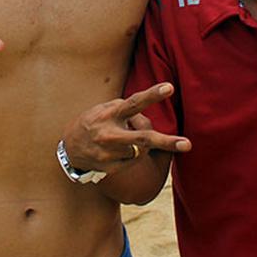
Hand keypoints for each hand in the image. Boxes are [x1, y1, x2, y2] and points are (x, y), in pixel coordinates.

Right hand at [61, 83, 190, 173]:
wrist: (69, 150)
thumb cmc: (92, 123)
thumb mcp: (104, 109)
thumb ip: (125, 110)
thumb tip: (146, 120)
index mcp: (109, 114)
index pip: (134, 103)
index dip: (152, 95)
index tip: (170, 87)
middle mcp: (110, 135)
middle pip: (143, 138)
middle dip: (167, 142)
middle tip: (187, 144)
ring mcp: (110, 154)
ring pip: (141, 150)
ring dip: (140, 144)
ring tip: (123, 139)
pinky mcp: (111, 168)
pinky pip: (133, 160)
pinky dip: (132, 155)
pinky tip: (118, 151)